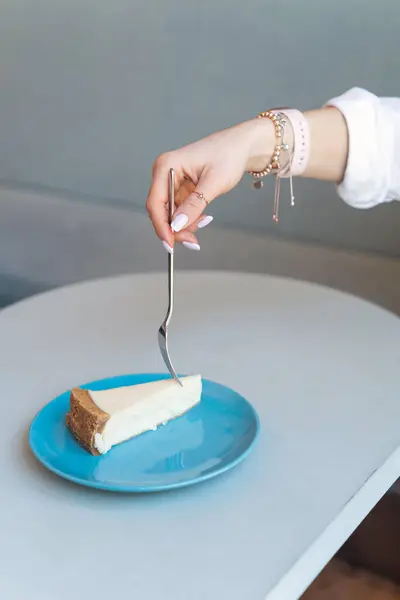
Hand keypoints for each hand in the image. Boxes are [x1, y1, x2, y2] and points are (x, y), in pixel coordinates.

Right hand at [146, 118, 273, 251]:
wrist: (242, 146)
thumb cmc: (228, 155)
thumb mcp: (213, 183)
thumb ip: (194, 205)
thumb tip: (178, 225)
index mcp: (167, 165)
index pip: (155, 203)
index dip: (161, 226)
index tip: (171, 244)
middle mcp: (165, 172)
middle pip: (160, 210)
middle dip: (175, 228)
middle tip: (193, 241)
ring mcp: (172, 180)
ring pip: (171, 213)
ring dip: (185, 224)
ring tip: (204, 222)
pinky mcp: (181, 187)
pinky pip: (180, 210)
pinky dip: (190, 218)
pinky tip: (203, 217)